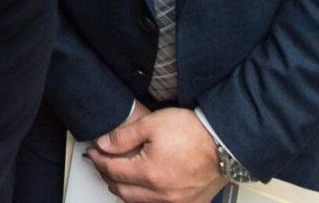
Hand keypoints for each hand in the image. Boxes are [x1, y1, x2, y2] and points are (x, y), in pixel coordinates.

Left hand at [86, 107, 226, 202]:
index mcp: (150, 173)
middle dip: (108, 176)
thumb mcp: (152, 124)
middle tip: (103, 163)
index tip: (93, 153)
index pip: (113, 170)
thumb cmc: (194, 133)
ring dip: (124, 190)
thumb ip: (124, 136)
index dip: (99, 160)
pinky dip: (145, 198)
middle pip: (122, 190)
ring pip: (138, 202)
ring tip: (120, 175)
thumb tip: (103, 145)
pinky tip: (143, 188)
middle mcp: (161, 194)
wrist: (224, 143)